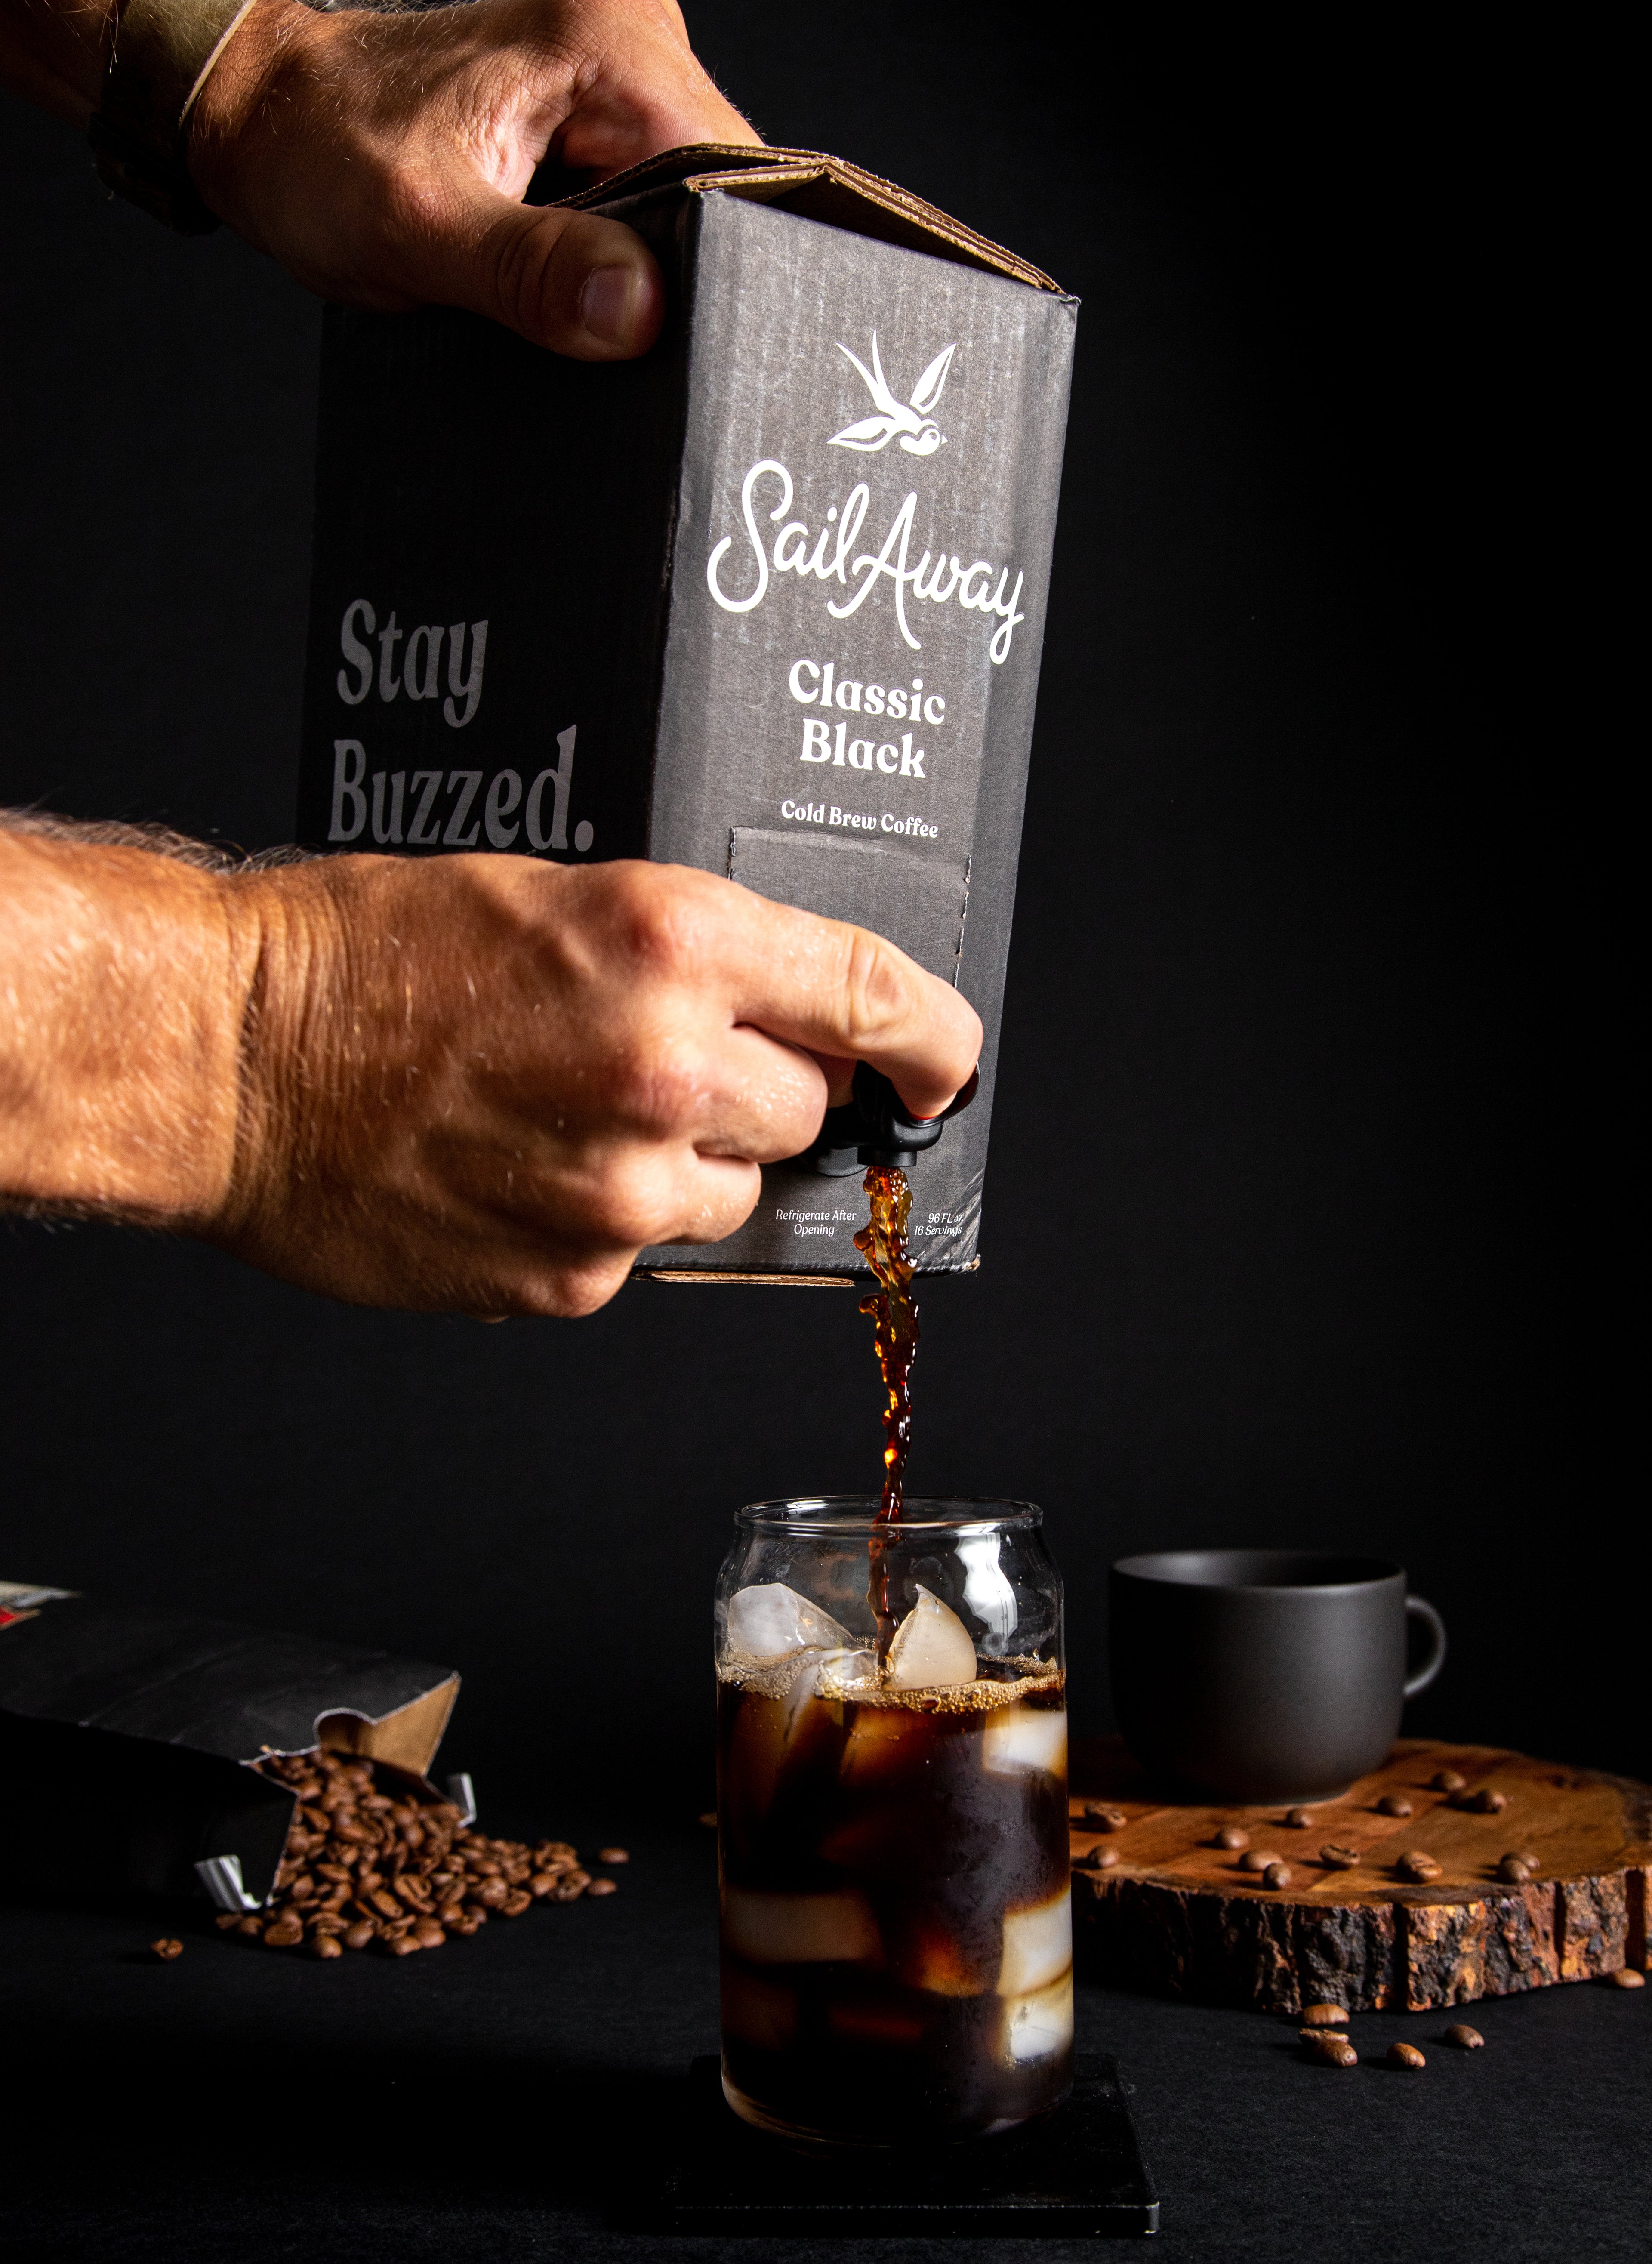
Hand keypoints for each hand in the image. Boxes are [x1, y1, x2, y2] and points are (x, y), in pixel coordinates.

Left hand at [187, 0, 760, 356]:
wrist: (267, 122)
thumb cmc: (324, 155)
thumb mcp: (423, 227)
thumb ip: (533, 272)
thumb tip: (637, 312)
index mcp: (602, 37)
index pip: (728, 167)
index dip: (725, 263)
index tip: (693, 337)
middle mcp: (624, 34)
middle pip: (720, 184)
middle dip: (689, 271)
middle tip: (632, 339)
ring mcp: (614, 69)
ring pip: (690, 198)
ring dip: (656, 267)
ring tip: (601, 311)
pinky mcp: (596, 109)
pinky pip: (650, 193)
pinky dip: (627, 250)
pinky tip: (589, 285)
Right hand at [221, 854, 980, 1315]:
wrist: (230, 1055)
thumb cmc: (366, 958)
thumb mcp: (556, 896)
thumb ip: (697, 960)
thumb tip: (799, 1027)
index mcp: (673, 943)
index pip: (875, 996)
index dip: (931, 1038)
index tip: (942, 1064)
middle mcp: (667, 1065)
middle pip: (809, 1109)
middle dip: (758, 1091)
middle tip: (653, 1061)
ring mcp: (622, 1186)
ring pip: (735, 1195)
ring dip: (684, 1165)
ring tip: (564, 1115)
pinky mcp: (573, 1276)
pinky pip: (645, 1254)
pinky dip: (602, 1223)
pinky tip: (518, 1169)